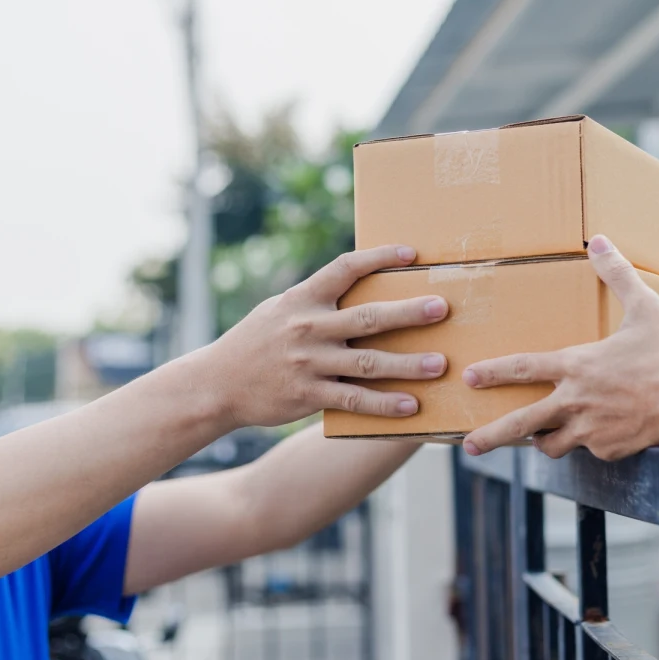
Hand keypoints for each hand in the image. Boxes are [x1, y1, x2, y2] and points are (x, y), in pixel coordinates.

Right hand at [198, 245, 448, 428]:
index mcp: (303, 298)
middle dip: (408, 313)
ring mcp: (309, 363)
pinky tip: (411, 405)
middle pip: (367, 317)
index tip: (412, 254)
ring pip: (367, 363)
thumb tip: (363, 282)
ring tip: (439, 364)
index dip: (379, 258)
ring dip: (406, 364)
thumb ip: (318, 298)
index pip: (345, 268)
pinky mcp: (308, 395)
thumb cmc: (258, 341)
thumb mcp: (280, 308)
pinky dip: (383, 404)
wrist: (216, 385)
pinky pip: (353, 400)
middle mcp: (308, 327)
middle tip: (442, 308)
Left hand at [461, 235, 658, 460]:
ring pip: (552, 445)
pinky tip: (600, 433)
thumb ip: (618, 275)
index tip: (470, 378)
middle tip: (468, 446)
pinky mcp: (610, 451)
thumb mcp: (647, 308)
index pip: (523, 368)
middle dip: (491, 436)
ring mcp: (592, 431)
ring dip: (543, 441)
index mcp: (578, 366)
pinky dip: (589, 443)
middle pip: (521, 423)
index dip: (494, 372)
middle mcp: (576, 402)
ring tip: (539, 438)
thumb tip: (598, 240)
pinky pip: (590, 450)